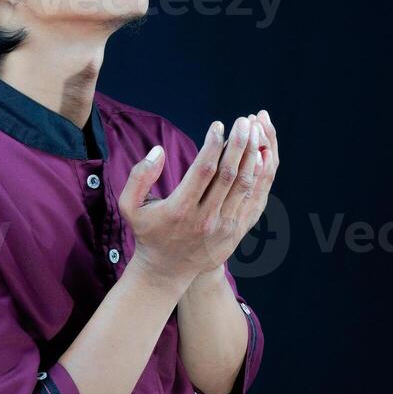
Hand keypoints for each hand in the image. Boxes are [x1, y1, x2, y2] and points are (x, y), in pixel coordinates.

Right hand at [118, 111, 278, 284]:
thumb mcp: (130, 207)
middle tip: (244, 122)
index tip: (218, 124)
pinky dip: (260, 177)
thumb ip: (138, 176)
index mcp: (180, 210)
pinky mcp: (236, 233)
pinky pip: (254, 201)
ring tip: (256, 132)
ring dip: (252, 156)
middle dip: (239, 144)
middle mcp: (205, 219)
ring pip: (245, 186)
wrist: (166, 272)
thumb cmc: (148, 233)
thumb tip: (158, 150)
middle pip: (229, 175)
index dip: (213, 144)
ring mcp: (224, 228)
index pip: (203, 170)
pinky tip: (262, 156)